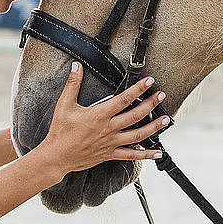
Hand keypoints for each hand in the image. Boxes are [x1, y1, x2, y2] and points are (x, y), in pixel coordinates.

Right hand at [41, 62, 170, 175]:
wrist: (57, 157)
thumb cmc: (60, 131)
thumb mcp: (64, 105)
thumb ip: (73, 84)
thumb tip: (76, 66)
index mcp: (99, 115)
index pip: (123, 99)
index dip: (138, 89)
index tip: (149, 81)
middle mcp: (108, 129)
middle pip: (135, 116)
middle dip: (151, 104)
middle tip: (161, 95)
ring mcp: (111, 143)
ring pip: (138, 135)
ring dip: (153, 127)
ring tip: (166, 120)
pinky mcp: (110, 154)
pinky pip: (131, 155)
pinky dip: (146, 155)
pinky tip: (157, 153)